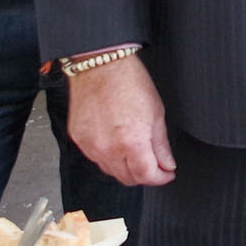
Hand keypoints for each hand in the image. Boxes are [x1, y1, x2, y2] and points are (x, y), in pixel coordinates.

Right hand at [69, 54, 175, 187]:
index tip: (166, 174)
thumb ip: (161, 144)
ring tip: (137, 152)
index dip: (160, 178)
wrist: (100, 66)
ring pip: (110, 171)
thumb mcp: (156, 113)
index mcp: (131, 142)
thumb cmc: (129, 82)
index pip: (146, 176)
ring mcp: (90, 146)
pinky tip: (117, 144)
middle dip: (144, 175)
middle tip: (155, 165)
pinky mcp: (79, 140)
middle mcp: (108, 149)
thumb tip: (167, 164)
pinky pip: (96, 159)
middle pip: (127, 178)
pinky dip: (109, 157)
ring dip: (126, 167)